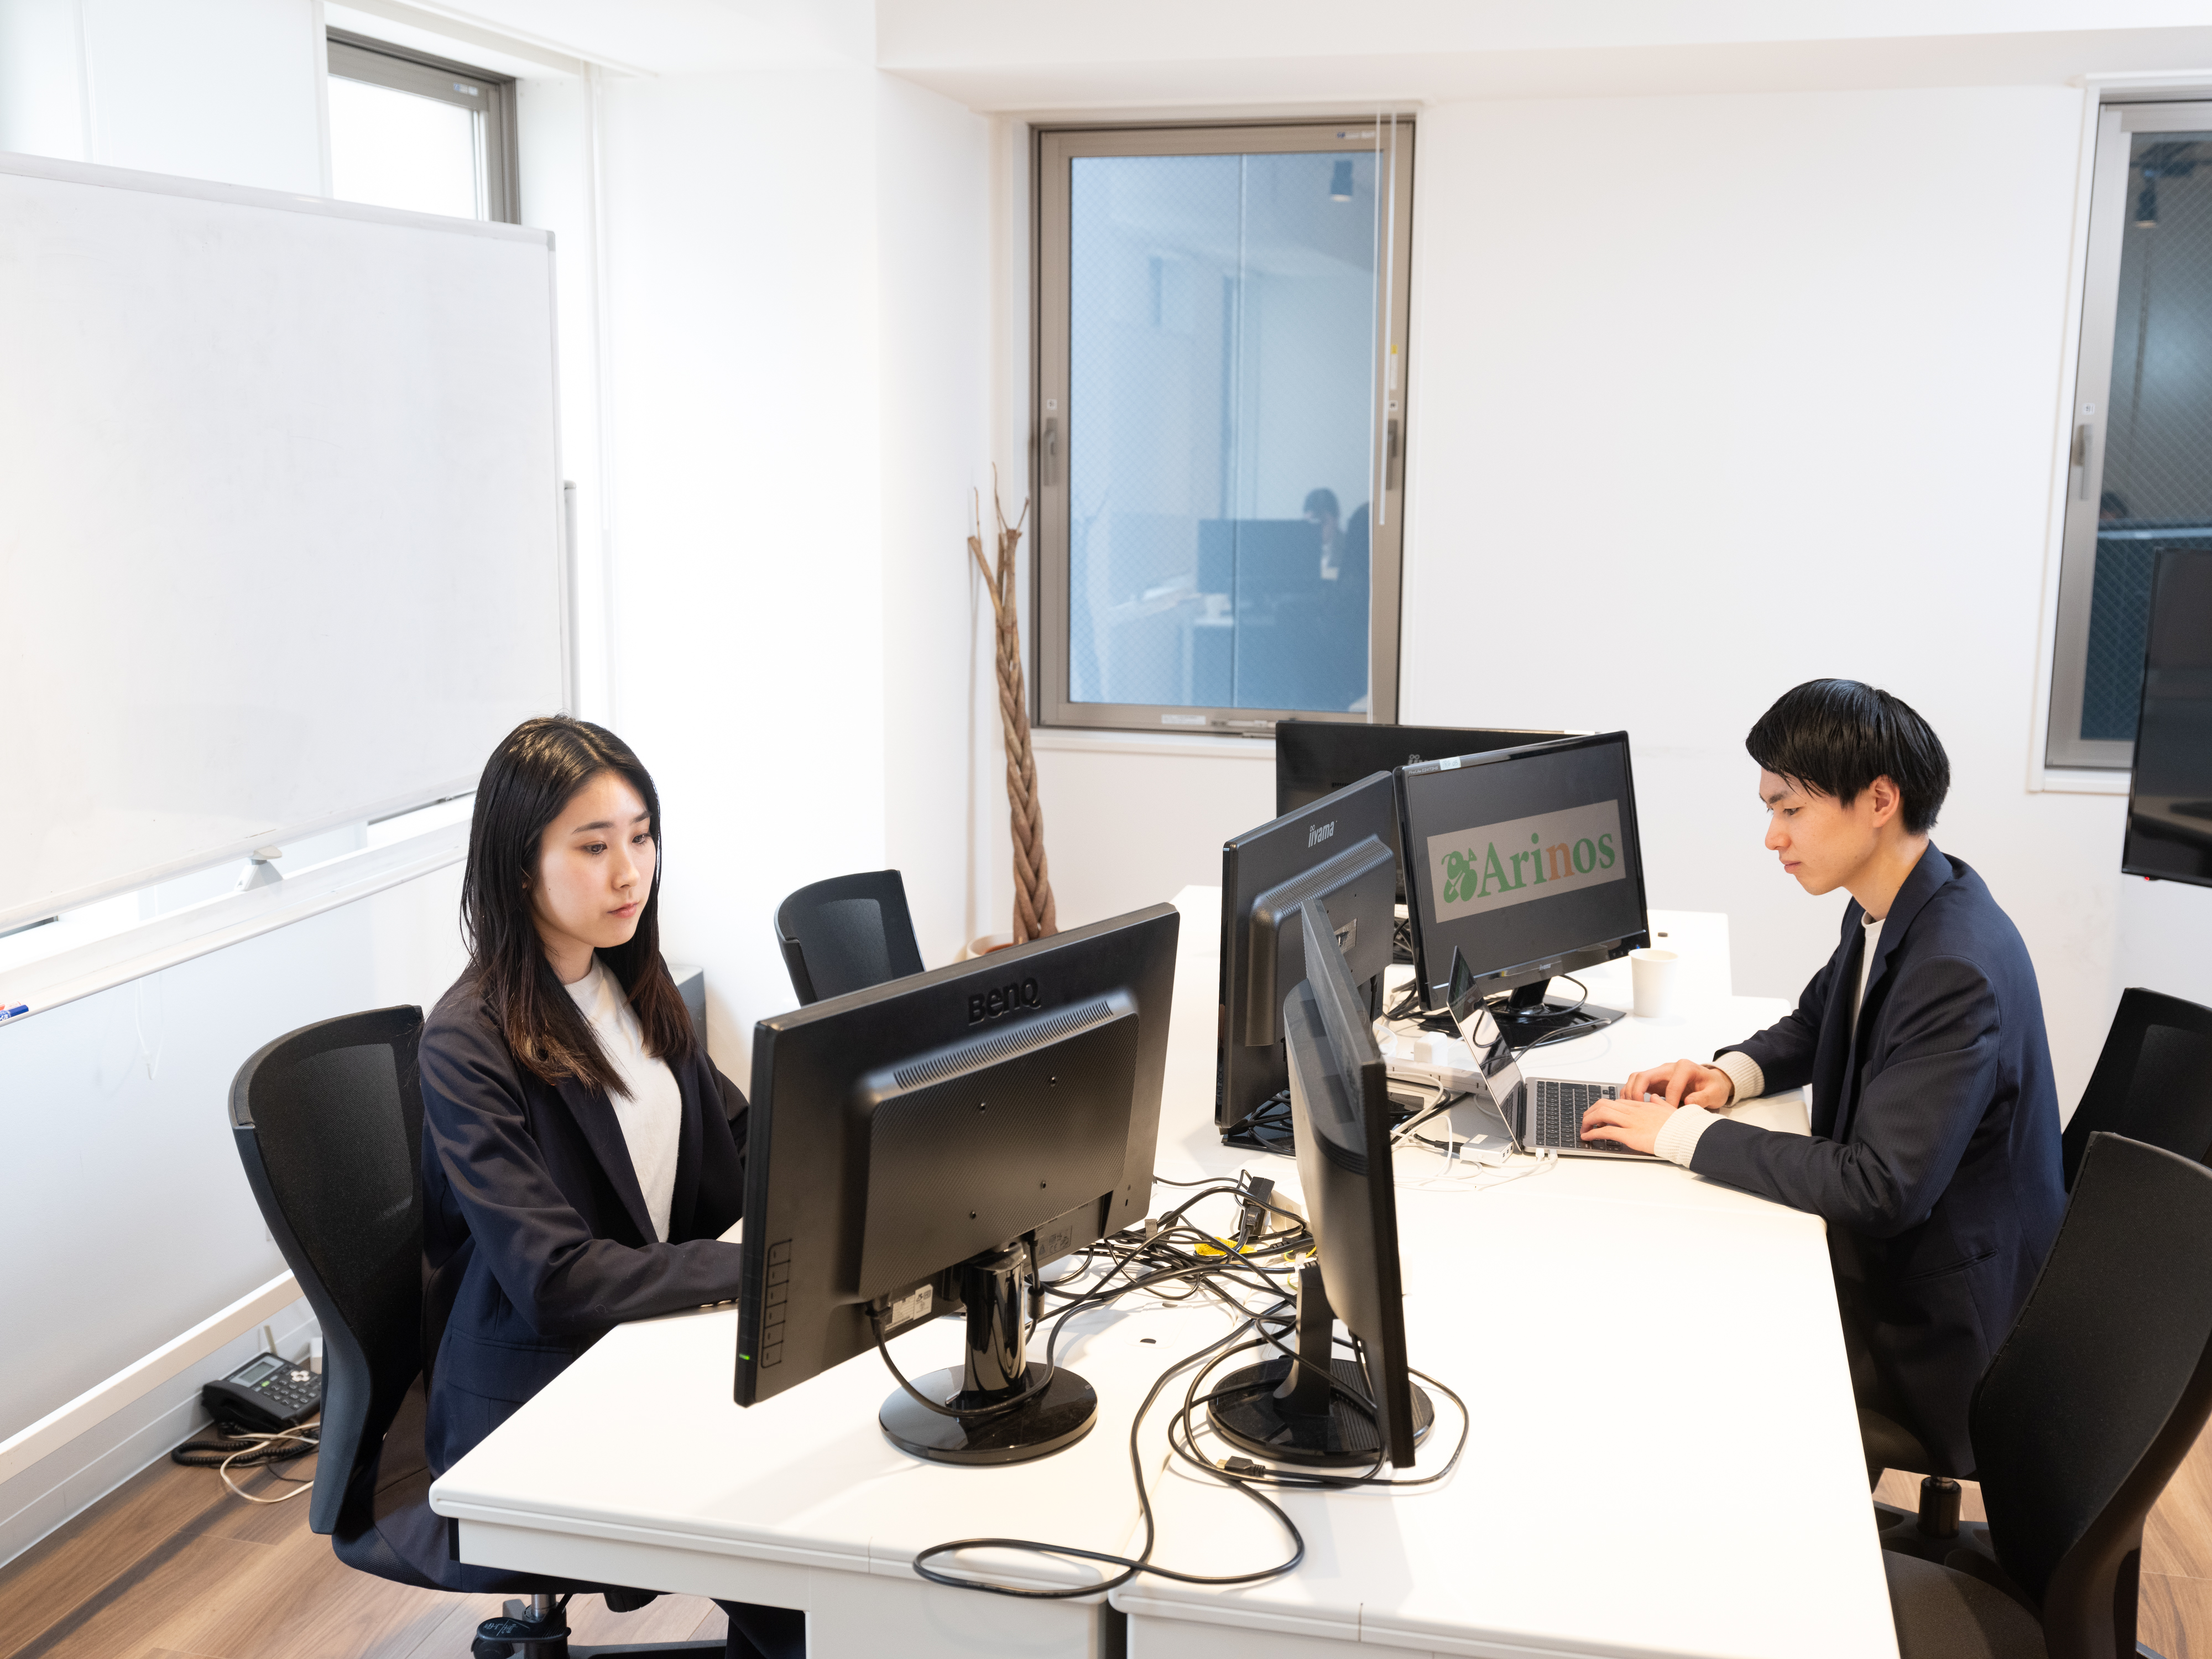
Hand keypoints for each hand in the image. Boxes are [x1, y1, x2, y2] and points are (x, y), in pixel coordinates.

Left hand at [1579, 1094, 1678, 1155]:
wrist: (1686, 1133)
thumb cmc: (1680, 1125)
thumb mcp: (1669, 1109)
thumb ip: (1659, 1104)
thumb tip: (1654, 1098)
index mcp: (1642, 1105)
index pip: (1616, 1102)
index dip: (1603, 1108)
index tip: (1598, 1115)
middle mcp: (1634, 1111)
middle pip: (1604, 1104)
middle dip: (1590, 1112)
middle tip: (1586, 1122)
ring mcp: (1631, 1122)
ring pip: (1601, 1114)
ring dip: (1588, 1121)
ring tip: (1583, 1130)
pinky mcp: (1631, 1135)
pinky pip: (1606, 1131)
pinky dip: (1593, 1133)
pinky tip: (1588, 1137)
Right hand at [1618, 1058, 1734, 1110]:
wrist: (1711, 1082)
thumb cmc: (1713, 1087)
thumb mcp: (1715, 1093)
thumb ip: (1703, 1098)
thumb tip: (1689, 1102)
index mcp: (1685, 1068)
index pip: (1671, 1085)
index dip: (1669, 1102)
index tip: (1670, 1116)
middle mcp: (1669, 1067)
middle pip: (1644, 1075)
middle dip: (1637, 1093)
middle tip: (1638, 1110)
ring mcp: (1660, 1073)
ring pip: (1636, 1077)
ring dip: (1630, 1092)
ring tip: (1632, 1109)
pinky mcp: (1655, 1080)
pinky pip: (1637, 1083)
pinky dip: (1631, 1093)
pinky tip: (1632, 1106)